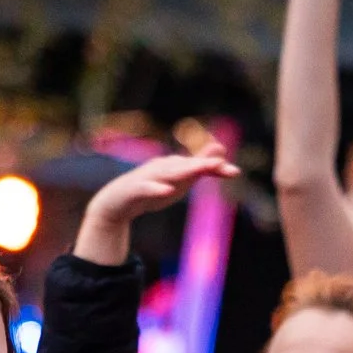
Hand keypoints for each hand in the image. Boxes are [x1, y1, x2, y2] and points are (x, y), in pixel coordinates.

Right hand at [73, 145, 240, 264]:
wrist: (117, 202)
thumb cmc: (152, 188)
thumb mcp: (179, 180)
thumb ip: (200, 167)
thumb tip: (222, 150)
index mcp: (174, 167)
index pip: (198, 167)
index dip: (215, 168)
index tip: (235, 172)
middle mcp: (162, 168)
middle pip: (185, 166)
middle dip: (202, 165)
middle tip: (220, 163)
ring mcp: (148, 177)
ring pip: (167, 174)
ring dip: (182, 171)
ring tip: (199, 170)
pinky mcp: (135, 189)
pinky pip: (146, 188)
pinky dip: (156, 188)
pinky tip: (167, 190)